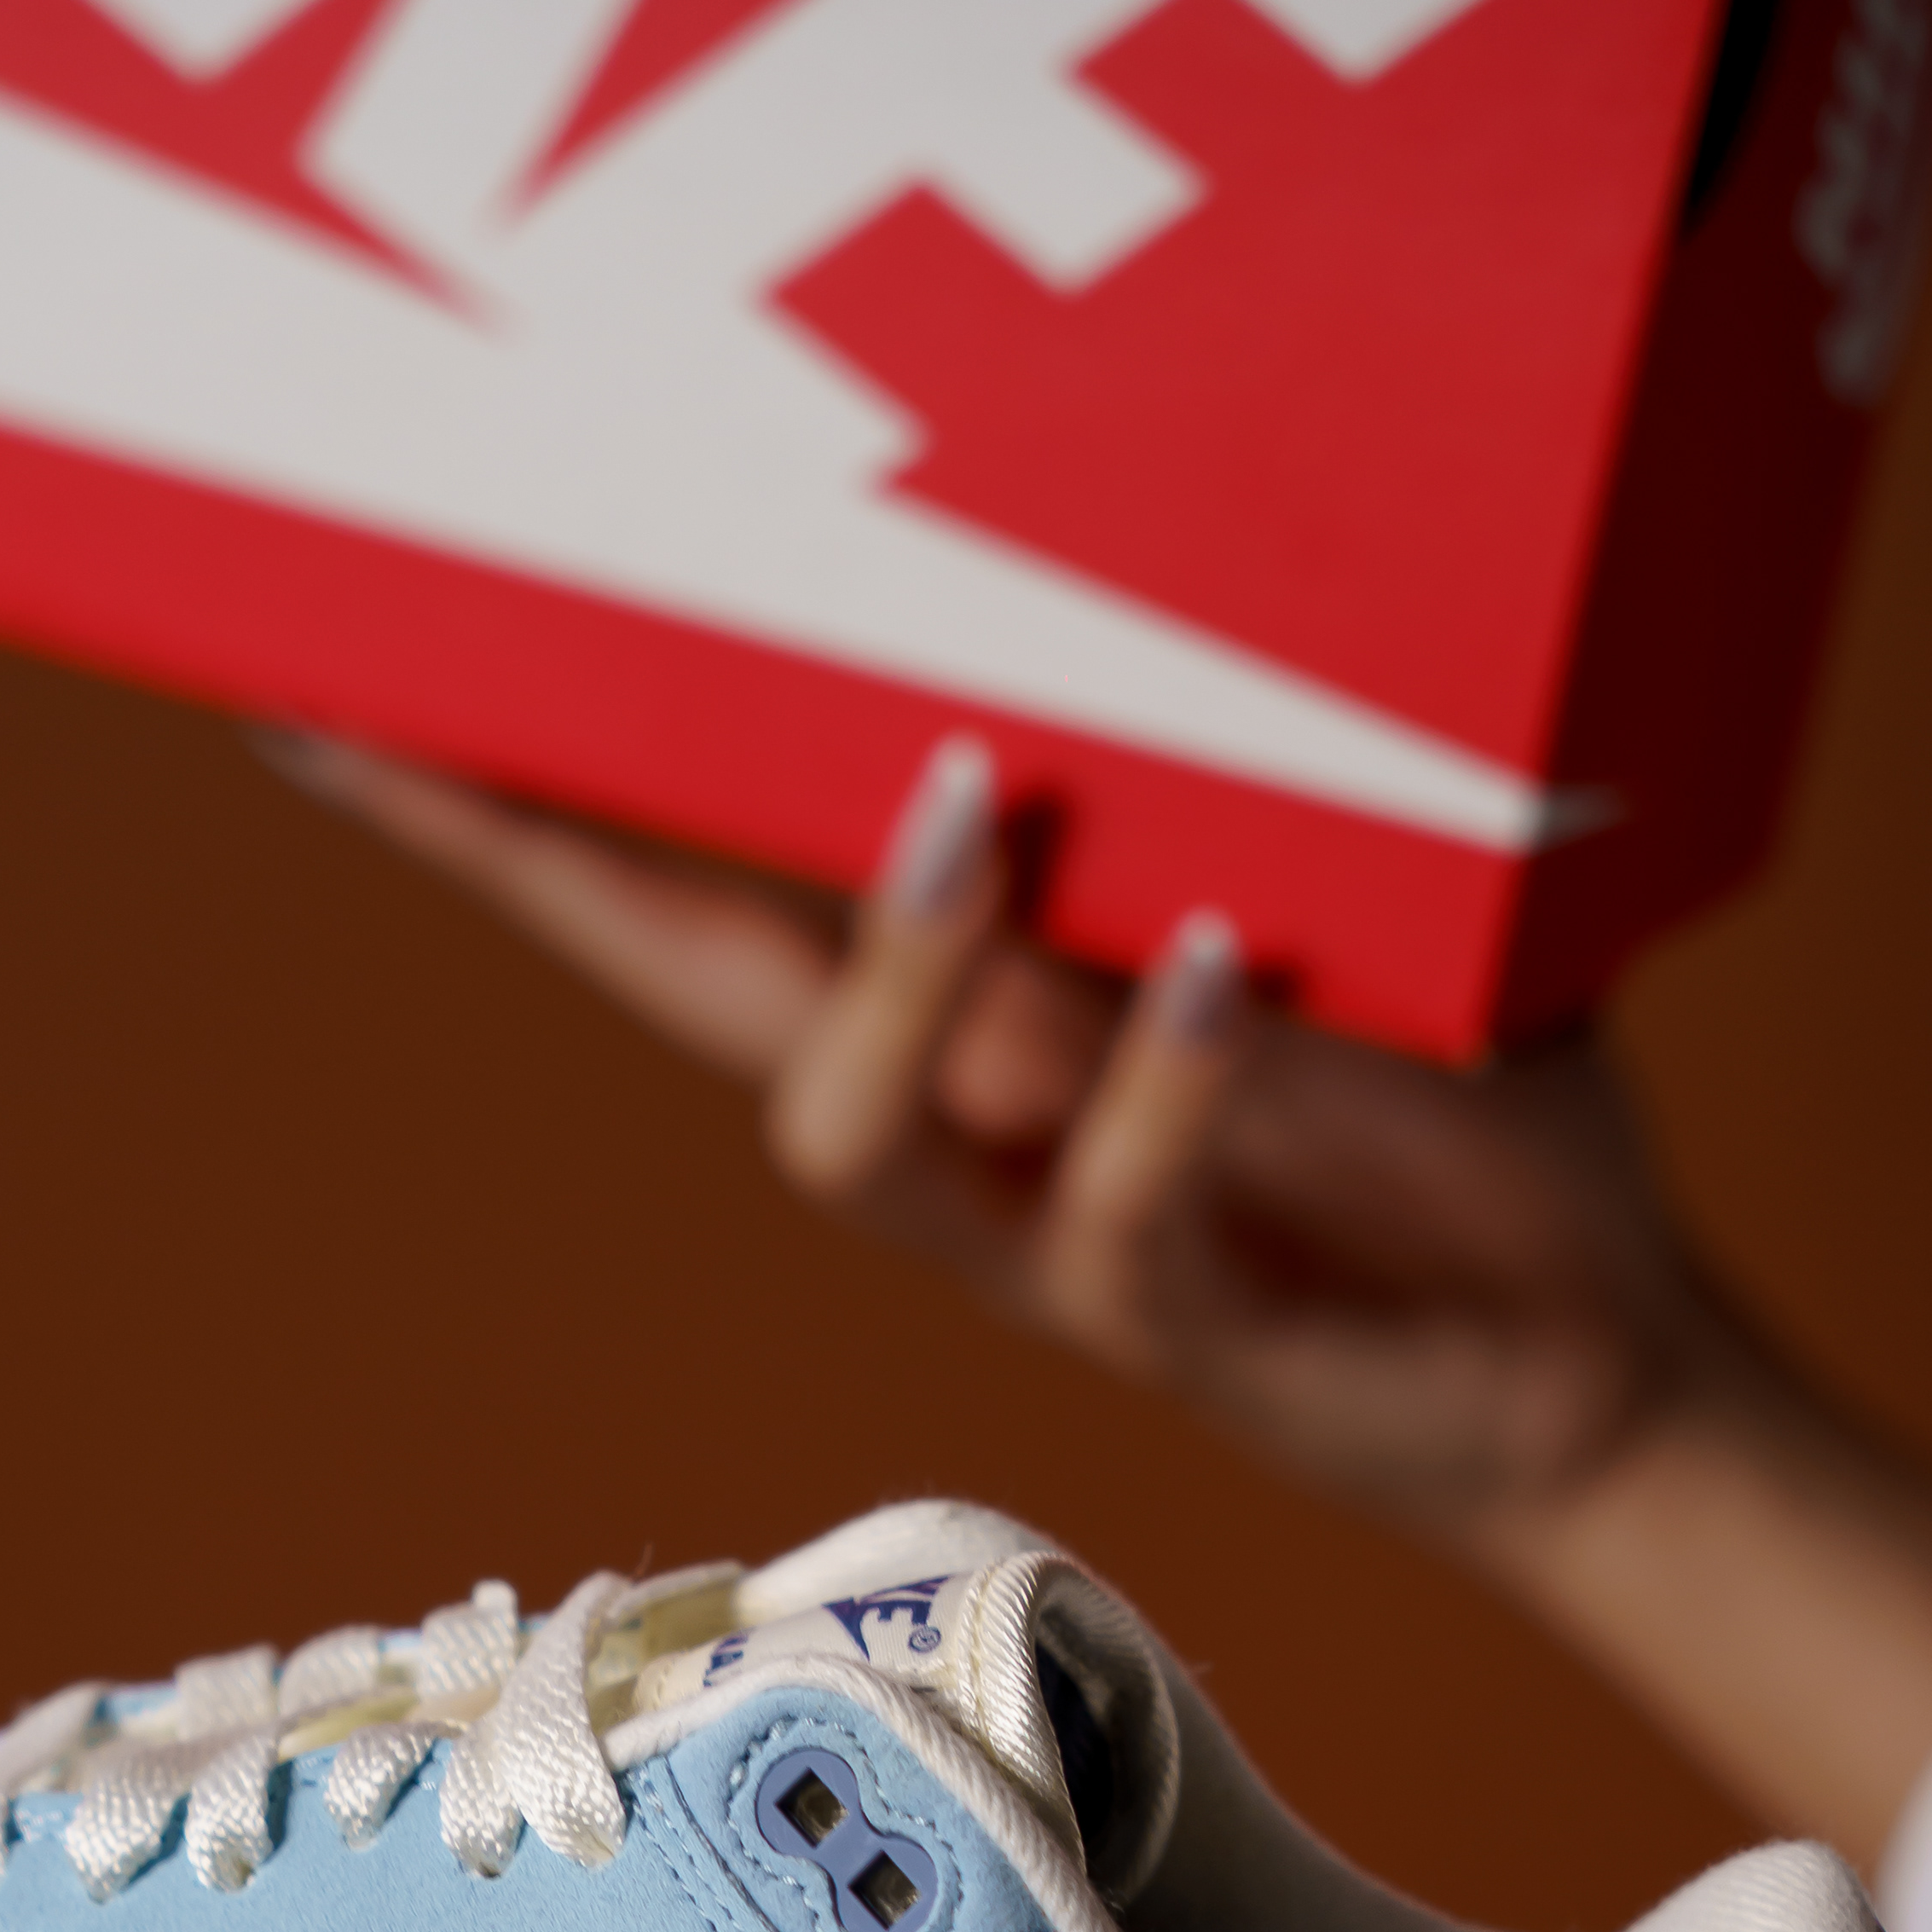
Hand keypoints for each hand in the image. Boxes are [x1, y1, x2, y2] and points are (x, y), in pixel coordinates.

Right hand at [270, 727, 1931, 1867]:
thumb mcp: (1316, 884)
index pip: (693, 886)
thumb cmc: (1443, 1115)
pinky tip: (1229, 952)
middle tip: (404, 716)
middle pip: (674, 990)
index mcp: (954, 1013)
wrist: (1592, 1357)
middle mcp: (952, 1129)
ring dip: (886, 962)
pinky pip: (1121, 1219)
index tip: (338, 685)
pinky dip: (1165, 1087)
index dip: (521, 800)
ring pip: (850, 1133)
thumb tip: (1114, 574)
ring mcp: (1045, 1243)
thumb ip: (1205, 775)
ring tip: (968, 787)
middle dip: (530, 861)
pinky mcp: (1189, 1335)